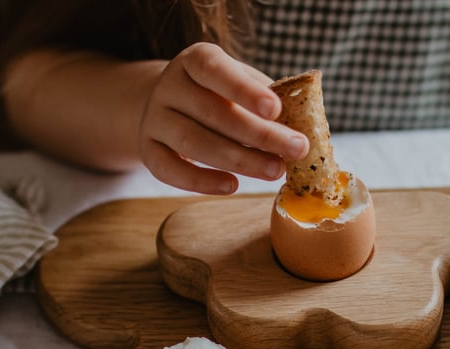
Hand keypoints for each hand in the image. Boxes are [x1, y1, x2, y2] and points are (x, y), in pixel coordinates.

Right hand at [138, 42, 309, 194]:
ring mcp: (154, 118)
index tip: (276, 109)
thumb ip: (265, 99)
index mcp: (194, 61)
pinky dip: (201, 182)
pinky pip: (169, 170)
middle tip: (295, 150)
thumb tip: (302, 129)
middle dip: (259, 135)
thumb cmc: (218, 95)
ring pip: (193, 143)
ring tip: (274, 171)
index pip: (215, 70)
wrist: (168, 105)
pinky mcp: (147, 150)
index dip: (245, 90)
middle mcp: (169, 86)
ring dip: (239, 160)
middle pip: (212, 113)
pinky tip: (232, 186)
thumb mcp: (240, 84)